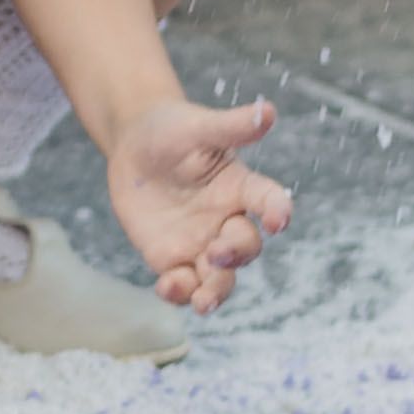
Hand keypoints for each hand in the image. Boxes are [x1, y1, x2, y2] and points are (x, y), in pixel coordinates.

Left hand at [100, 89, 288, 313]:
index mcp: (241, 187)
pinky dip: (179, 292)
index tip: (279, 219)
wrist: (134, 147)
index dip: (278, 210)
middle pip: (246, 248)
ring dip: (215, 292)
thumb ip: (230, 126)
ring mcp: (200, 242)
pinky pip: (183, 284)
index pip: (269, 201)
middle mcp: (226, 220)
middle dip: (237, 254)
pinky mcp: (171, 258)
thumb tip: (269, 111)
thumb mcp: (197, 126)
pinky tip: (167, 287)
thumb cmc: (172, 130)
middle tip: (217, 251)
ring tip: (204, 302)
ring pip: (219, 278)